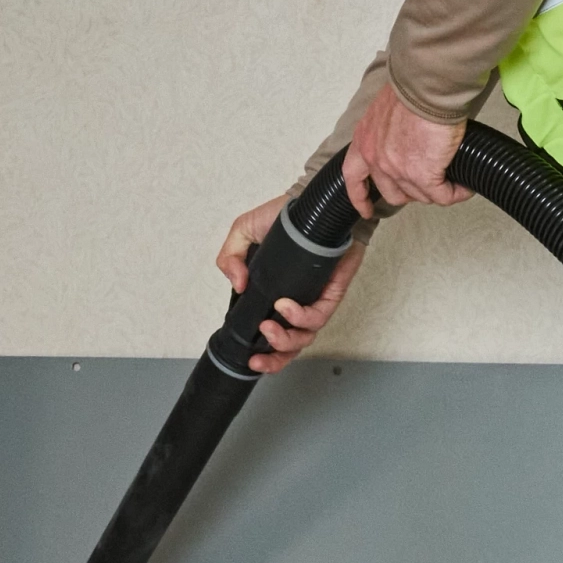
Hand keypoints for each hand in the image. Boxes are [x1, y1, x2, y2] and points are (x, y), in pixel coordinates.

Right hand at [216, 191, 371, 372]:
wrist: (313, 202)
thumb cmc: (282, 219)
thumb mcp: (244, 232)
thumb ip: (231, 257)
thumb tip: (237, 285)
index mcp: (273, 297)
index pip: (270, 336)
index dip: (263, 354)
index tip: (249, 358)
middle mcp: (295, 305)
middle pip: (290, 348)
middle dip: (274, 360)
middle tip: (257, 357)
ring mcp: (314, 301)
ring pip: (305, 337)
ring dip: (284, 340)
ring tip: (268, 328)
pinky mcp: (332, 293)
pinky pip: (319, 316)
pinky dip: (300, 317)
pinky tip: (285, 306)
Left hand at [341, 81, 469, 213]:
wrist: (427, 87)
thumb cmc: (411, 89)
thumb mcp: (385, 110)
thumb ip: (387, 130)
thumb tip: (405, 138)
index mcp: (364, 141)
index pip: (354, 178)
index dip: (360, 197)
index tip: (366, 209)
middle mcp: (377, 160)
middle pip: (393, 193)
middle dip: (412, 192)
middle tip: (429, 185)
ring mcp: (398, 171)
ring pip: (420, 196)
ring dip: (438, 191)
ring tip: (455, 181)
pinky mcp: (423, 176)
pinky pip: (442, 196)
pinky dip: (456, 193)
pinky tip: (464, 187)